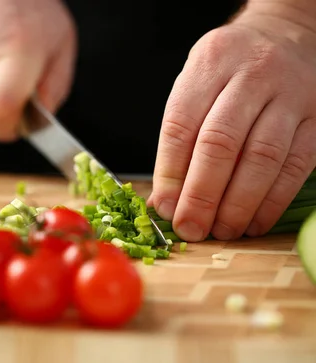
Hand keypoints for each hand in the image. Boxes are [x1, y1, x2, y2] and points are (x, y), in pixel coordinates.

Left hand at [149, 5, 315, 242]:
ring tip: (221, 231)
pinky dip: (272, 201)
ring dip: (238, 203)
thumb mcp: (195, 86)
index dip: (170, 173)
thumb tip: (164, 200)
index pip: (181, 125)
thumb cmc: (229, 71)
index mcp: (209, 66)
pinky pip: (296, 166)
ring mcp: (289, 96)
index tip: (165, 208)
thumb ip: (178, 138)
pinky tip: (254, 222)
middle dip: (202, 194)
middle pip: (220, 143)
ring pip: (262, 157)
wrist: (287, 35)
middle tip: (190, 228)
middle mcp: (250, 77)